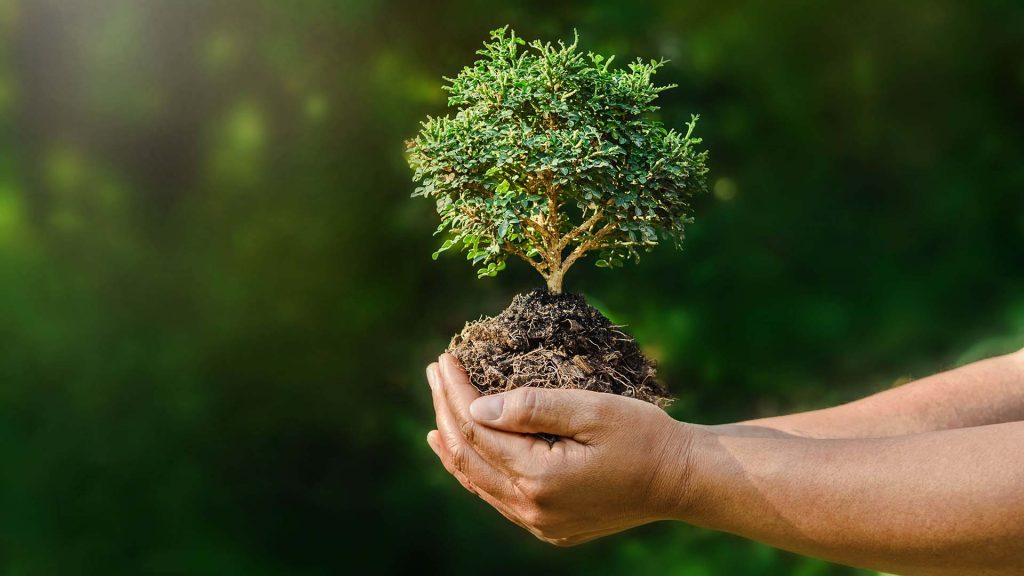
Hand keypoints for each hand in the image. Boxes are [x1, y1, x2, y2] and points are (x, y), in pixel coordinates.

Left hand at [426, 353, 694, 545]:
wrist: (682, 480)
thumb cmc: (643, 436)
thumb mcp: (591, 410)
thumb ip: (533, 407)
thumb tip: (476, 406)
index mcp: (540, 477)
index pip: (478, 429)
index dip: (456, 392)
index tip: (444, 358)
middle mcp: (533, 509)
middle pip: (469, 457)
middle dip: (447, 411)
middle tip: (435, 372)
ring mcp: (540, 523)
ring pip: (479, 482)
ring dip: (455, 444)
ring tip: (438, 416)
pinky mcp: (551, 527)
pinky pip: (499, 497)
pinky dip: (478, 471)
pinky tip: (469, 454)